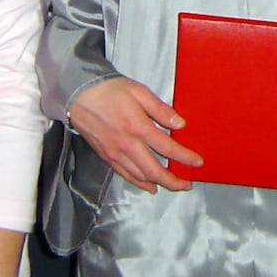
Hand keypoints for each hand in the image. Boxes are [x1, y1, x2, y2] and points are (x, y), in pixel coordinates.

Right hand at [67, 77, 201, 191]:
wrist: (79, 94)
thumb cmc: (109, 90)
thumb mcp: (139, 92)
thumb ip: (160, 109)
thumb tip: (179, 124)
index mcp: (138, 127)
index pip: (168, 148)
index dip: (185, 157)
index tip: (197, 162)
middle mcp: (127, 145)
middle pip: (155, 171)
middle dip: (174, 181)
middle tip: (187, 184)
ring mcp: (115, 154)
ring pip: (141, 177)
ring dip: (159, 184)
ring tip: (173, 185)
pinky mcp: (106, 157)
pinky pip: (126, 175)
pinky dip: (139, 183)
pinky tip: (149, 186)